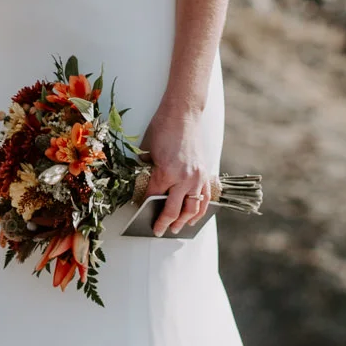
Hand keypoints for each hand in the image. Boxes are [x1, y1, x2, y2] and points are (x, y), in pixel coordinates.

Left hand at [138, 97, 216, 235]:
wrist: (182, 114)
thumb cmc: (161, 129)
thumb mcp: (148, 151)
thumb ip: (148, 172)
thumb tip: (145, 189)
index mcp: (166, 172)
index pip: (153, 198)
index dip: (145, 208)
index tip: (140, 216)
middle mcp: (184, 178)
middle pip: (173, 210)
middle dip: (164, 223)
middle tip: (158, 231)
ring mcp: (197, 178)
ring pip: (192, 209)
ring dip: (183, 221)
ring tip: (176, 228)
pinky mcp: (205, 174)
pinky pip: (205, 199)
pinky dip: (200, 211)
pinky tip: (193, 217)